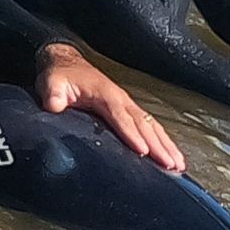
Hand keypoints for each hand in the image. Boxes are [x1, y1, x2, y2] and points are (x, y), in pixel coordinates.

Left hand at [34, 43, 183, 172]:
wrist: (66, 63)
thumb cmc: (59, 76)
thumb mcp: (51, 83)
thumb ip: (53, 94)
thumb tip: (54, 106)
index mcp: (106, 95)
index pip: (121, 118)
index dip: (132, 135)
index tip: (144, 151)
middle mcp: (122, 100)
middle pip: (143, 125)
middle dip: (158, 146)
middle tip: (171, 165)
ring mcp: (127, 105)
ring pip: (151, 127)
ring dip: (166, 145)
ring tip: (178, 165)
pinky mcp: (128, 110)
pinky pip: (149, 126)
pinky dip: (162, 140)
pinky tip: (170, 155)